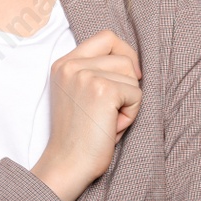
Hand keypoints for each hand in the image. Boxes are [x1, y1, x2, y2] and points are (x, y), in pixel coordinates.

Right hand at [32, 29, 140, 200]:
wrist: (68, 164)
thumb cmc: (81, 136)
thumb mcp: (82, 94)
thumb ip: (97, 72)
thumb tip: (133, 62)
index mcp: (64, 63)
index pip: (106, 37)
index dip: (125, 54)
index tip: (128, 77)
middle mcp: (71, 65)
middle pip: (124, 58)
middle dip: (128, 85)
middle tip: (111, 111)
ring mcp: (86, 75)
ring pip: (132, 77)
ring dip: (129, 102)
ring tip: (109, 121)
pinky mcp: (102, 90)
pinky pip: (136, 94)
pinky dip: (131, 114)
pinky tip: (112, 128)